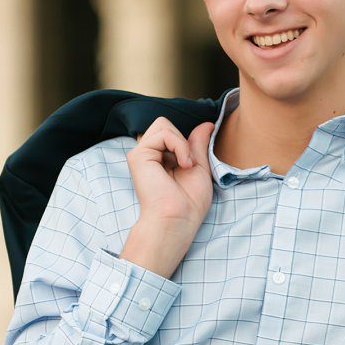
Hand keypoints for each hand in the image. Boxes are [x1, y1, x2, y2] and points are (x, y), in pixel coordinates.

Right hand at [121, 116, 215, 275]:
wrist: (178, 220)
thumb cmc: (189, 203)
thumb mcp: (200, 167)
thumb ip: (198, 144)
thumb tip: (207, 124)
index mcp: (159, 159)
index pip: (171, 133)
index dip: (186, 142)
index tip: (193, 163)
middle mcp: (148, 156)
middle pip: (165, 125)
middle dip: (182, 140)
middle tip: (188, 164)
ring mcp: (141, 155)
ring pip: (163, 124)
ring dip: (182, 143)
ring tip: (186, 165)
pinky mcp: (138, 156)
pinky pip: (164, 133)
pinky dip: (179, 145)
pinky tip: (184, 164)